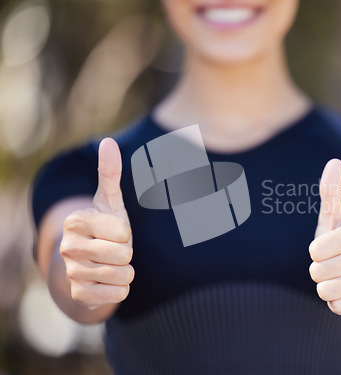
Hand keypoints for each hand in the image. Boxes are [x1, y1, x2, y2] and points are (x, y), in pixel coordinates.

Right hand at [60, 138, 133, 309]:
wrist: (87, 264)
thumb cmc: (103, 228)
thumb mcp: (109, 201)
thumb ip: (110, 173)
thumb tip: (109, 142)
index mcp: (75, 220)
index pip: (123, 230)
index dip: (125, 232)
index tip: (112, 231)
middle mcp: (68, 247)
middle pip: (124, 254)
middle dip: (127, 252)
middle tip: (113, 249)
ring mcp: (71, 273)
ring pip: (124, 275)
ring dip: (126, 271)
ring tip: (111, 264)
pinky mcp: (79, 295)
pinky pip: (119, 294)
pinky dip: (121, 289)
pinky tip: (107, 282)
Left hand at [309, 159, 340, 318]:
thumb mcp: (336, 219)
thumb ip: (331, 191)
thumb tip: (334, 161)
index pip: (315, 250)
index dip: (317, 251)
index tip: (328, 249)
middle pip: (317, 272)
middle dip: (320, 271)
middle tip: (335, 266)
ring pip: (325, 291)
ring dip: (327, 287)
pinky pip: (337, 307)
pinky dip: (338, 303)